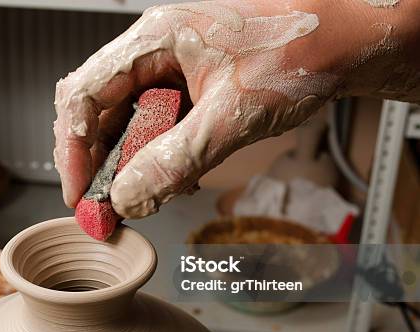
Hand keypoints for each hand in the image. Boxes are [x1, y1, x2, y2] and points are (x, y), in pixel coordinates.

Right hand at [54, 0, 419, 217]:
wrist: (346, 42)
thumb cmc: (299, 51)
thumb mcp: (233, 115)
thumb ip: (176, 160)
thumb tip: (128, 197)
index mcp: (155, 39)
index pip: (85, 94)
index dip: (73, 147)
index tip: (80, 193)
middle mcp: (155, 51)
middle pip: (100, 109)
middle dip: (100, 161)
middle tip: (109, 203)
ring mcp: (171, 69)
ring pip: (128, 121)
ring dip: (131, 162)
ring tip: (150, 190)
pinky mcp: (189, 88)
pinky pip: (157, 126)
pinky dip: (158, 156)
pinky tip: (177, 174)